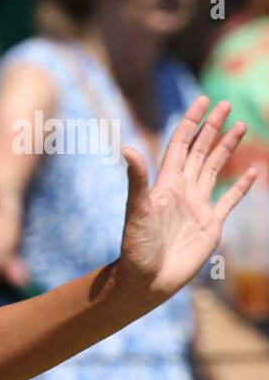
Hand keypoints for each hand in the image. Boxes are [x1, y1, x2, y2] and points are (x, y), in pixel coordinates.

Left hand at [118, 97, 257, 301]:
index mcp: (166, 184)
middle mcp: (183, 191)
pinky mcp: (211, 225)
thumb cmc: (137, 246)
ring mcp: (198, 207)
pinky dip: (241, 185)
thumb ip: (137, 179)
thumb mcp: (137, 209)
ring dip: (227, 148)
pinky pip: (229, 200)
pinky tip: (253, 171)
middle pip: (200, 151)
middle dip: (212, 127)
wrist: (146, 279)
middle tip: (225, 104)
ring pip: (215, 169)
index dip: (190, 122)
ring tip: (240, 126)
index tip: (201, 100)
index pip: (181, 145)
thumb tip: (126, 148)